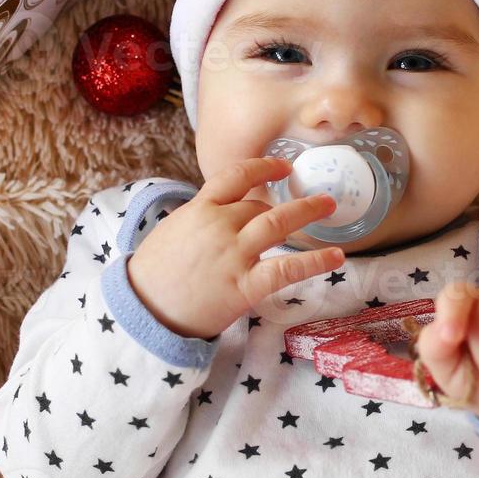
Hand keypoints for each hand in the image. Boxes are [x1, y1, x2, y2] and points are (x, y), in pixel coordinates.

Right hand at [125, 157, 343, 340]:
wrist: (143, 311)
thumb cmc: (152, 275)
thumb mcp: (172, 231)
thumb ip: (198, 218)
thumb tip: (220, 212)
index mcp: (199, 209)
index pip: (236, 176)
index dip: (263, 167)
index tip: (282, 166)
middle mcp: (219, 226)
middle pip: (260, 206)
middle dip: (286, 206)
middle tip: (316, 201)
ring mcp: (233, 255)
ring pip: (278, 223)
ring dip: (307, 212)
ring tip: (329, 207)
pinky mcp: (244, 286)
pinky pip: (287, 268)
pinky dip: (315, 262)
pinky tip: (336, 257)